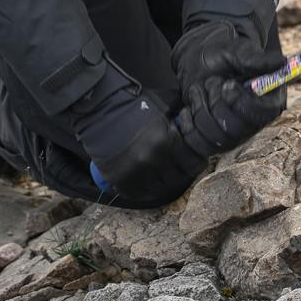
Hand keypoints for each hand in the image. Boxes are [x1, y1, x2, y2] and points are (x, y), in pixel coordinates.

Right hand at [71, 65, 205, 206]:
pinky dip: (143, 191)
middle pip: (176, 178)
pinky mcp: (118, 179)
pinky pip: (136, 194)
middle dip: (181, 172)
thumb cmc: (136, 107)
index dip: (197, 162)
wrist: (103, 109)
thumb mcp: (165, 114)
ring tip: (163, 175)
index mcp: (166, 141)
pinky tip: (147, 183)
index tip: (197, 161)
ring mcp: (134, 172)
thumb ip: (179, 129)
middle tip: (180, 167)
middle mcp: (151, 160)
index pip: (192, 163)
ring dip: (163, 183)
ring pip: (158, 188)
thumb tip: (195, 138)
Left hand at [172, 17, 286, 153]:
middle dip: (216, 104)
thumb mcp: (238, 52)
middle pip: (235, 130)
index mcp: (267, 101)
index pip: (263, 115)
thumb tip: (282, 62)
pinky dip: (188, 124)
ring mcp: (233, 135)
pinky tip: (189, 106)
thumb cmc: (223, 55)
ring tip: (199, 89)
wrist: (199, 62)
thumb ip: (256, 59)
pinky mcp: (212, 142)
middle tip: (211, 82)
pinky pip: (198, 145)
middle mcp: (253, 123)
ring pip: (215, 138)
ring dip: (201, 109)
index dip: (242, 103)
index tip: (228, 84)